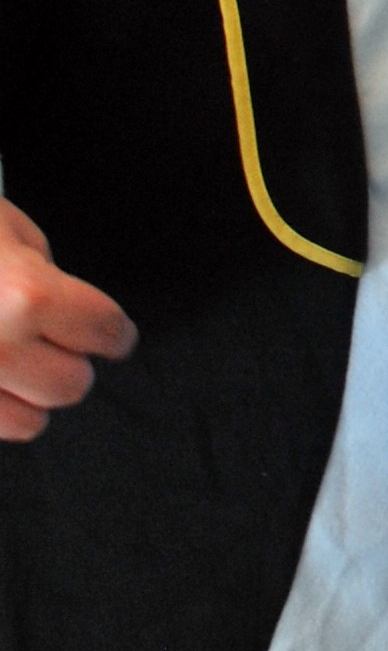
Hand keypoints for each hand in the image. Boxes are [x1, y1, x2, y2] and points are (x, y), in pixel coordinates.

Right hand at [0, 198, 134, 439]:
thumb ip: (40, 269)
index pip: (102, 330)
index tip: (115, 336)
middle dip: (72, 361)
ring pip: (31, 422)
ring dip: (31, 395)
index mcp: (26, 296)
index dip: (114, 333)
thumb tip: (62, 307)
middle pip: (72, 384)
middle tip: (58, 341)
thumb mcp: (4, 228)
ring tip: (13, 364)